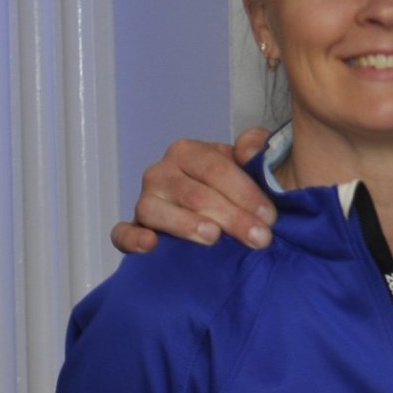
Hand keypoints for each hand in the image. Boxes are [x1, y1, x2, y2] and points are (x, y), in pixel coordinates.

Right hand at [108, 129, 274, 253]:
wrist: (213, 212)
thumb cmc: (230, 189)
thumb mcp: (246, 165)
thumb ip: (256, 148)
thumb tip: (251, 149)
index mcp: (188, 152)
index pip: (216, 169)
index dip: (245, 193)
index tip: (269, 217)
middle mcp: (161, 172)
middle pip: (195, 194)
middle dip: (232, 217)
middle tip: (259, 238)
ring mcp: (145, 200)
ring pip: (159, 211)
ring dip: (187, 225)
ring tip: (213, 237)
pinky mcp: (133, 227)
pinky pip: (123, 233)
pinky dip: (133, 238)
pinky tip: (151, 245)